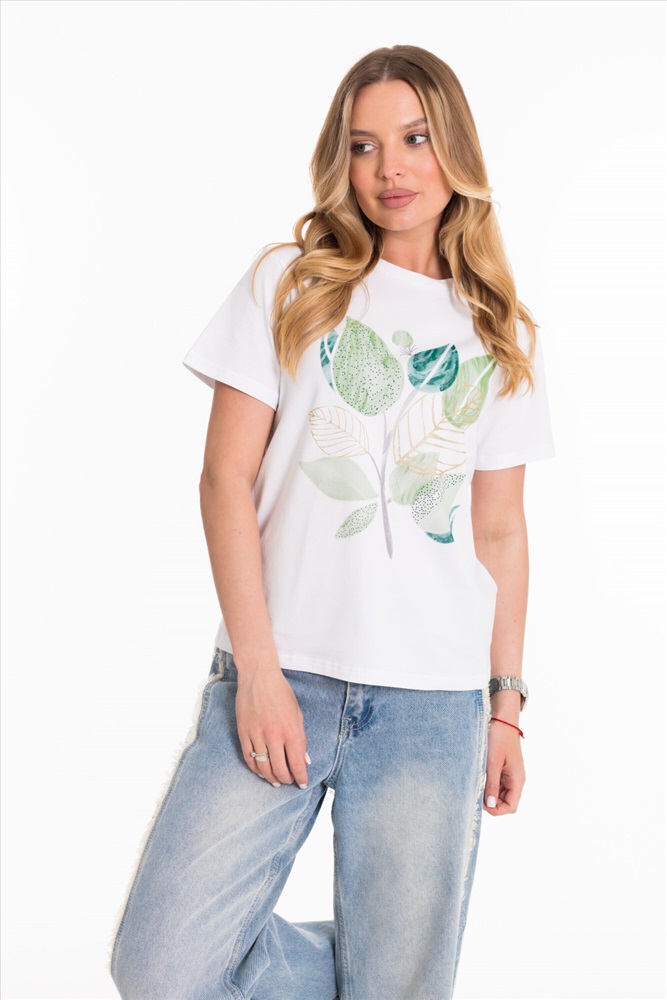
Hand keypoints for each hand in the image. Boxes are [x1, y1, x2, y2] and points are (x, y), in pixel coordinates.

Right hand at [235, 667, 309, 788]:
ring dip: (270, 777)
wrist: (259, 676)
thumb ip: (301, 738)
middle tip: (288, 782)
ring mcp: (256, 734)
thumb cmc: (281, 693)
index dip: (300, 777)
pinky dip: (255, 768)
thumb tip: (304, 760)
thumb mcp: (298, 714)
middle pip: (279, 769)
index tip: (302, 783)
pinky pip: (248, 757)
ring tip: (275, 781)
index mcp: (290, 730)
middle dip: (286, 779)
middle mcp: (273, 735)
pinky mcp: (243, 732)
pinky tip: (260, 771)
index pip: (297, 763)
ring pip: (263, 767)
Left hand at [483, 720, 525, 814]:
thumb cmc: (499, 737)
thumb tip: (490, 806)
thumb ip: (492, 784)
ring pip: (500, 793)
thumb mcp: (493, 762)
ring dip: (489, 792)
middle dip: (491, 802)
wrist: (502, 717)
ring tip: (477, 782)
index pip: (511, 806)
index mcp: (517, 779)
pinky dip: (488, 783)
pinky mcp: (503, 767)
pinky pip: (497, 782)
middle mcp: (516, 778)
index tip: (482, 802)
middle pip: (505, 802)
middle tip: (476, 792)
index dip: (497, 809)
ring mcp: (510, 773)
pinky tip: (479, 776)